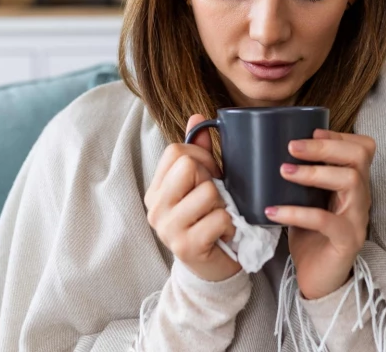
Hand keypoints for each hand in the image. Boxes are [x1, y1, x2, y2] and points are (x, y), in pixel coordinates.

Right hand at [145, 114, 241, 281]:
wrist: (211, 269)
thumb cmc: (207, 221)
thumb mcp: (200, 185)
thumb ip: (198, 153)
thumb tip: (197, 116)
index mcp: (156, 190)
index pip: (176, 151)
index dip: (201, 157)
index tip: (209, 175)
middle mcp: (156, 208)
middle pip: (189, 166)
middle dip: (211, 179)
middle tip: (214, 199)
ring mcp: (168, 228)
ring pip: (208, 192)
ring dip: (223, 205)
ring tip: (219, 217)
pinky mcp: (186, 246)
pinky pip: (219, 218)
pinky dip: (230, 225)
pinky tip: (224, 233)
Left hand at [265, 129, 374, 299]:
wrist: (318, 280)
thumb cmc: (310, 236)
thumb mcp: (306, 199)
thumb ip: (299, 177)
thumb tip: (263, 150)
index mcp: (353, 184)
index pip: (363, 147)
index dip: (338, 135)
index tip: (309, 132)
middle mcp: (361, 197)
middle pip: (359, 156)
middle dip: (326, 145)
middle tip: (292, 147)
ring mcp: (357, 219)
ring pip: (350, 181)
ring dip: (314, 172)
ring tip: (284, 172)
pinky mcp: (347, 241)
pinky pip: (326, 220)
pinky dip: (297, 212)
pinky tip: (272, 211)